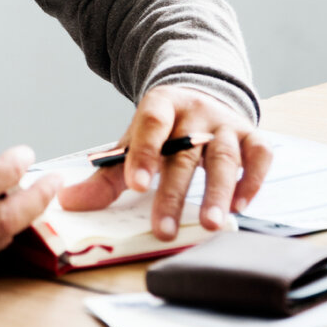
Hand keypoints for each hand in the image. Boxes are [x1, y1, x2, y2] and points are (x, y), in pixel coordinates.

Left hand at [57, 86, 270, 239]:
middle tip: (165, 228)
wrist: (200, 97)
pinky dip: (253, 179)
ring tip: (211, 223)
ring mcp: (225, 123)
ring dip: (218, 191)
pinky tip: (241, 205)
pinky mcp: (251, 134)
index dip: (144, 152)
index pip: (152, 123)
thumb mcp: (132, 144)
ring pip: (225, 156)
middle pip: (186, 151)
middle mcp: (196, 111)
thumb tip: (67, 201)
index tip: (137, 185)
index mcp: (161, 104)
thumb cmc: (163, 132)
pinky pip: (259, 154)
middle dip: (175, 192)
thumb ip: (104, 175)